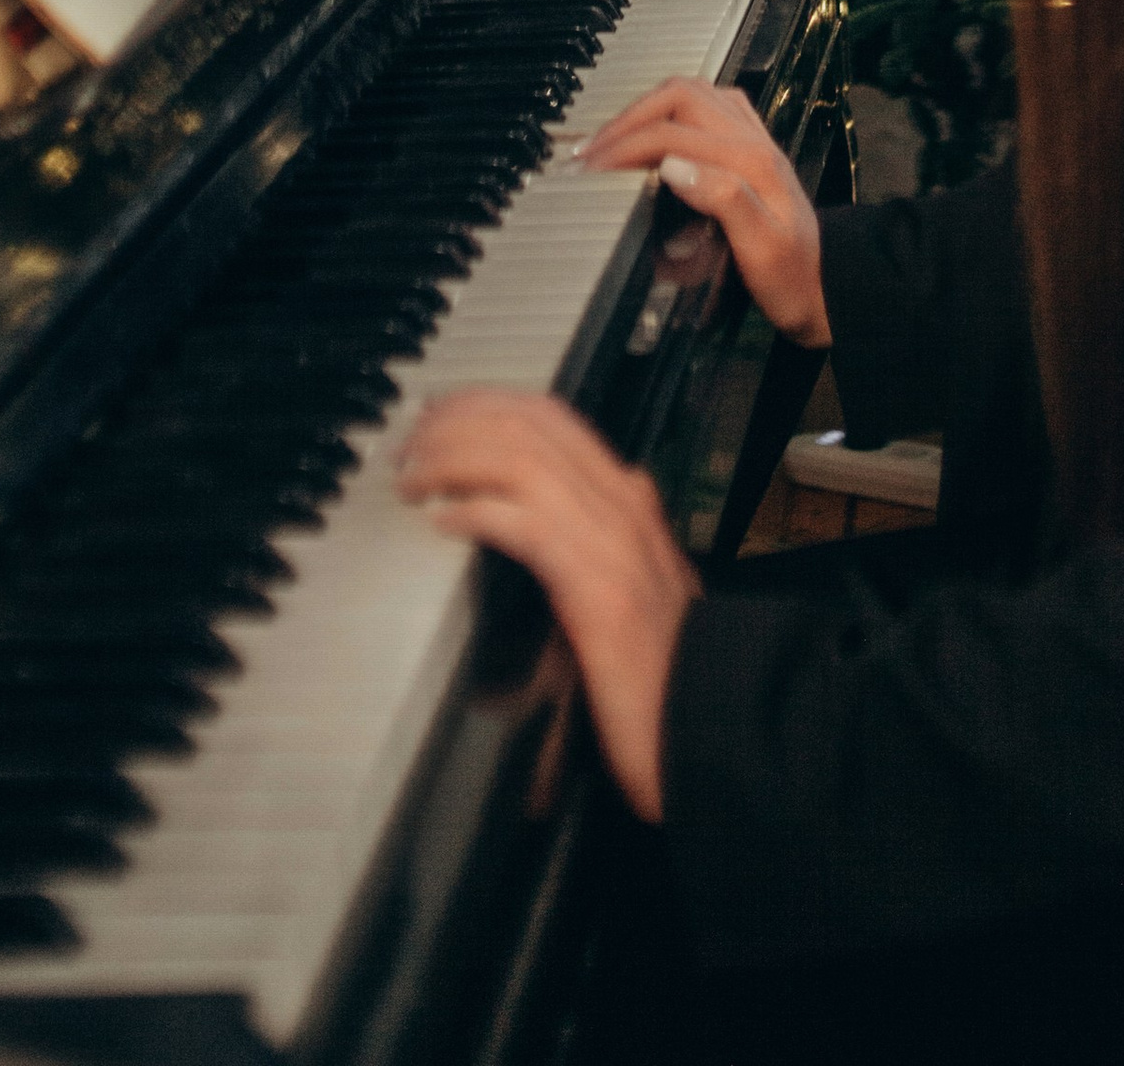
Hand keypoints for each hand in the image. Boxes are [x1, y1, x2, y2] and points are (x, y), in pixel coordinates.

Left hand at [397, 390, 698, 821]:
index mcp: (629, 498)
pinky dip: (474, 509)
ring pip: (520, 458)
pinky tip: (442, 520)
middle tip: (411, 442)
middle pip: (529, 425)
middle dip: (460, 420)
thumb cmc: (663, 670)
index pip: (552, 416)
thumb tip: (529, 524)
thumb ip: (590, 545)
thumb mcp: (627, 586)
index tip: (440, 413)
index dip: (488, 403)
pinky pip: (522, 521)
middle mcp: (623, 503)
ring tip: (414, 477)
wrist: (712, 720)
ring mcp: (612, 539)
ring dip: (455, 458)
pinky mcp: (595, 585)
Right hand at [579, 78, 828, 348]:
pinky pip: (709, 103)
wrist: (827, 288)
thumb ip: (724, 201)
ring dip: (646, 108)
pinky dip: (672, 108)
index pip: (671, 133)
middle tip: (592, 150)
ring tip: (612, 138)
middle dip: (628, 117)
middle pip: (679, 95)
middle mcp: (752, 138)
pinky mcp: (751, 144)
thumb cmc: (791, 279)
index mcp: (749, 160)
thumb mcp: (762, 250)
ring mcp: (753, 137)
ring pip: (692, 91)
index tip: (590, 170)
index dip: (625, 145)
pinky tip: (656, 128)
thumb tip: (673, 165)